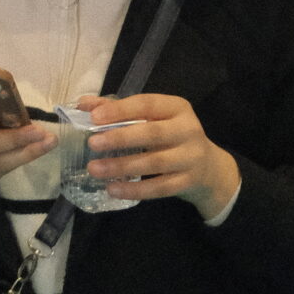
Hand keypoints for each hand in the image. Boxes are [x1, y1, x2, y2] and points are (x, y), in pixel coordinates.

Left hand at [77, 93, 241, 219]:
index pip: (147, 104)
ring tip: (94, 169)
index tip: (94, 117)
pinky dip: (135, 190)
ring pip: (154, 163)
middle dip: (120, 138)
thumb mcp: (152, 118)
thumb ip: (118, 110)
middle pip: (152, 134)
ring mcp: (191, 158)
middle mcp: (188, 130)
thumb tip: (84, 104)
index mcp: (177, 108)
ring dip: (122, 166)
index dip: (120, 110)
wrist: (209, 168)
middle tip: (92, 143)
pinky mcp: (189, 182)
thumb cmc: (170, 136)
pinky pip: (160, 188)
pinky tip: (113, 189)